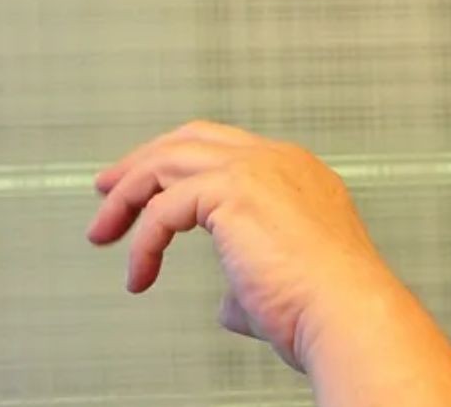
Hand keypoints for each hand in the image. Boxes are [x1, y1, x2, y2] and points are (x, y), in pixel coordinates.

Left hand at [86, 120, 386, 372]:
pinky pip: (164, 208)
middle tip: (107, 190)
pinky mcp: (234, 189)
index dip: (178, 167)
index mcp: (298, 173)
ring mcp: (258, 168)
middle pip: (191, 139)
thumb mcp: (281, 283)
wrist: (346, 311)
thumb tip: (226, 304)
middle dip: (142, 163)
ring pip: (169, 160)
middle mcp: (280, 160)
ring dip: (128, 197)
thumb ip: (248, 279)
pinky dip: (144, 243)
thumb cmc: (325, 306)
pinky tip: (140, 275)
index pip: (226, 149)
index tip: (146, 193)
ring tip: (103, 232)